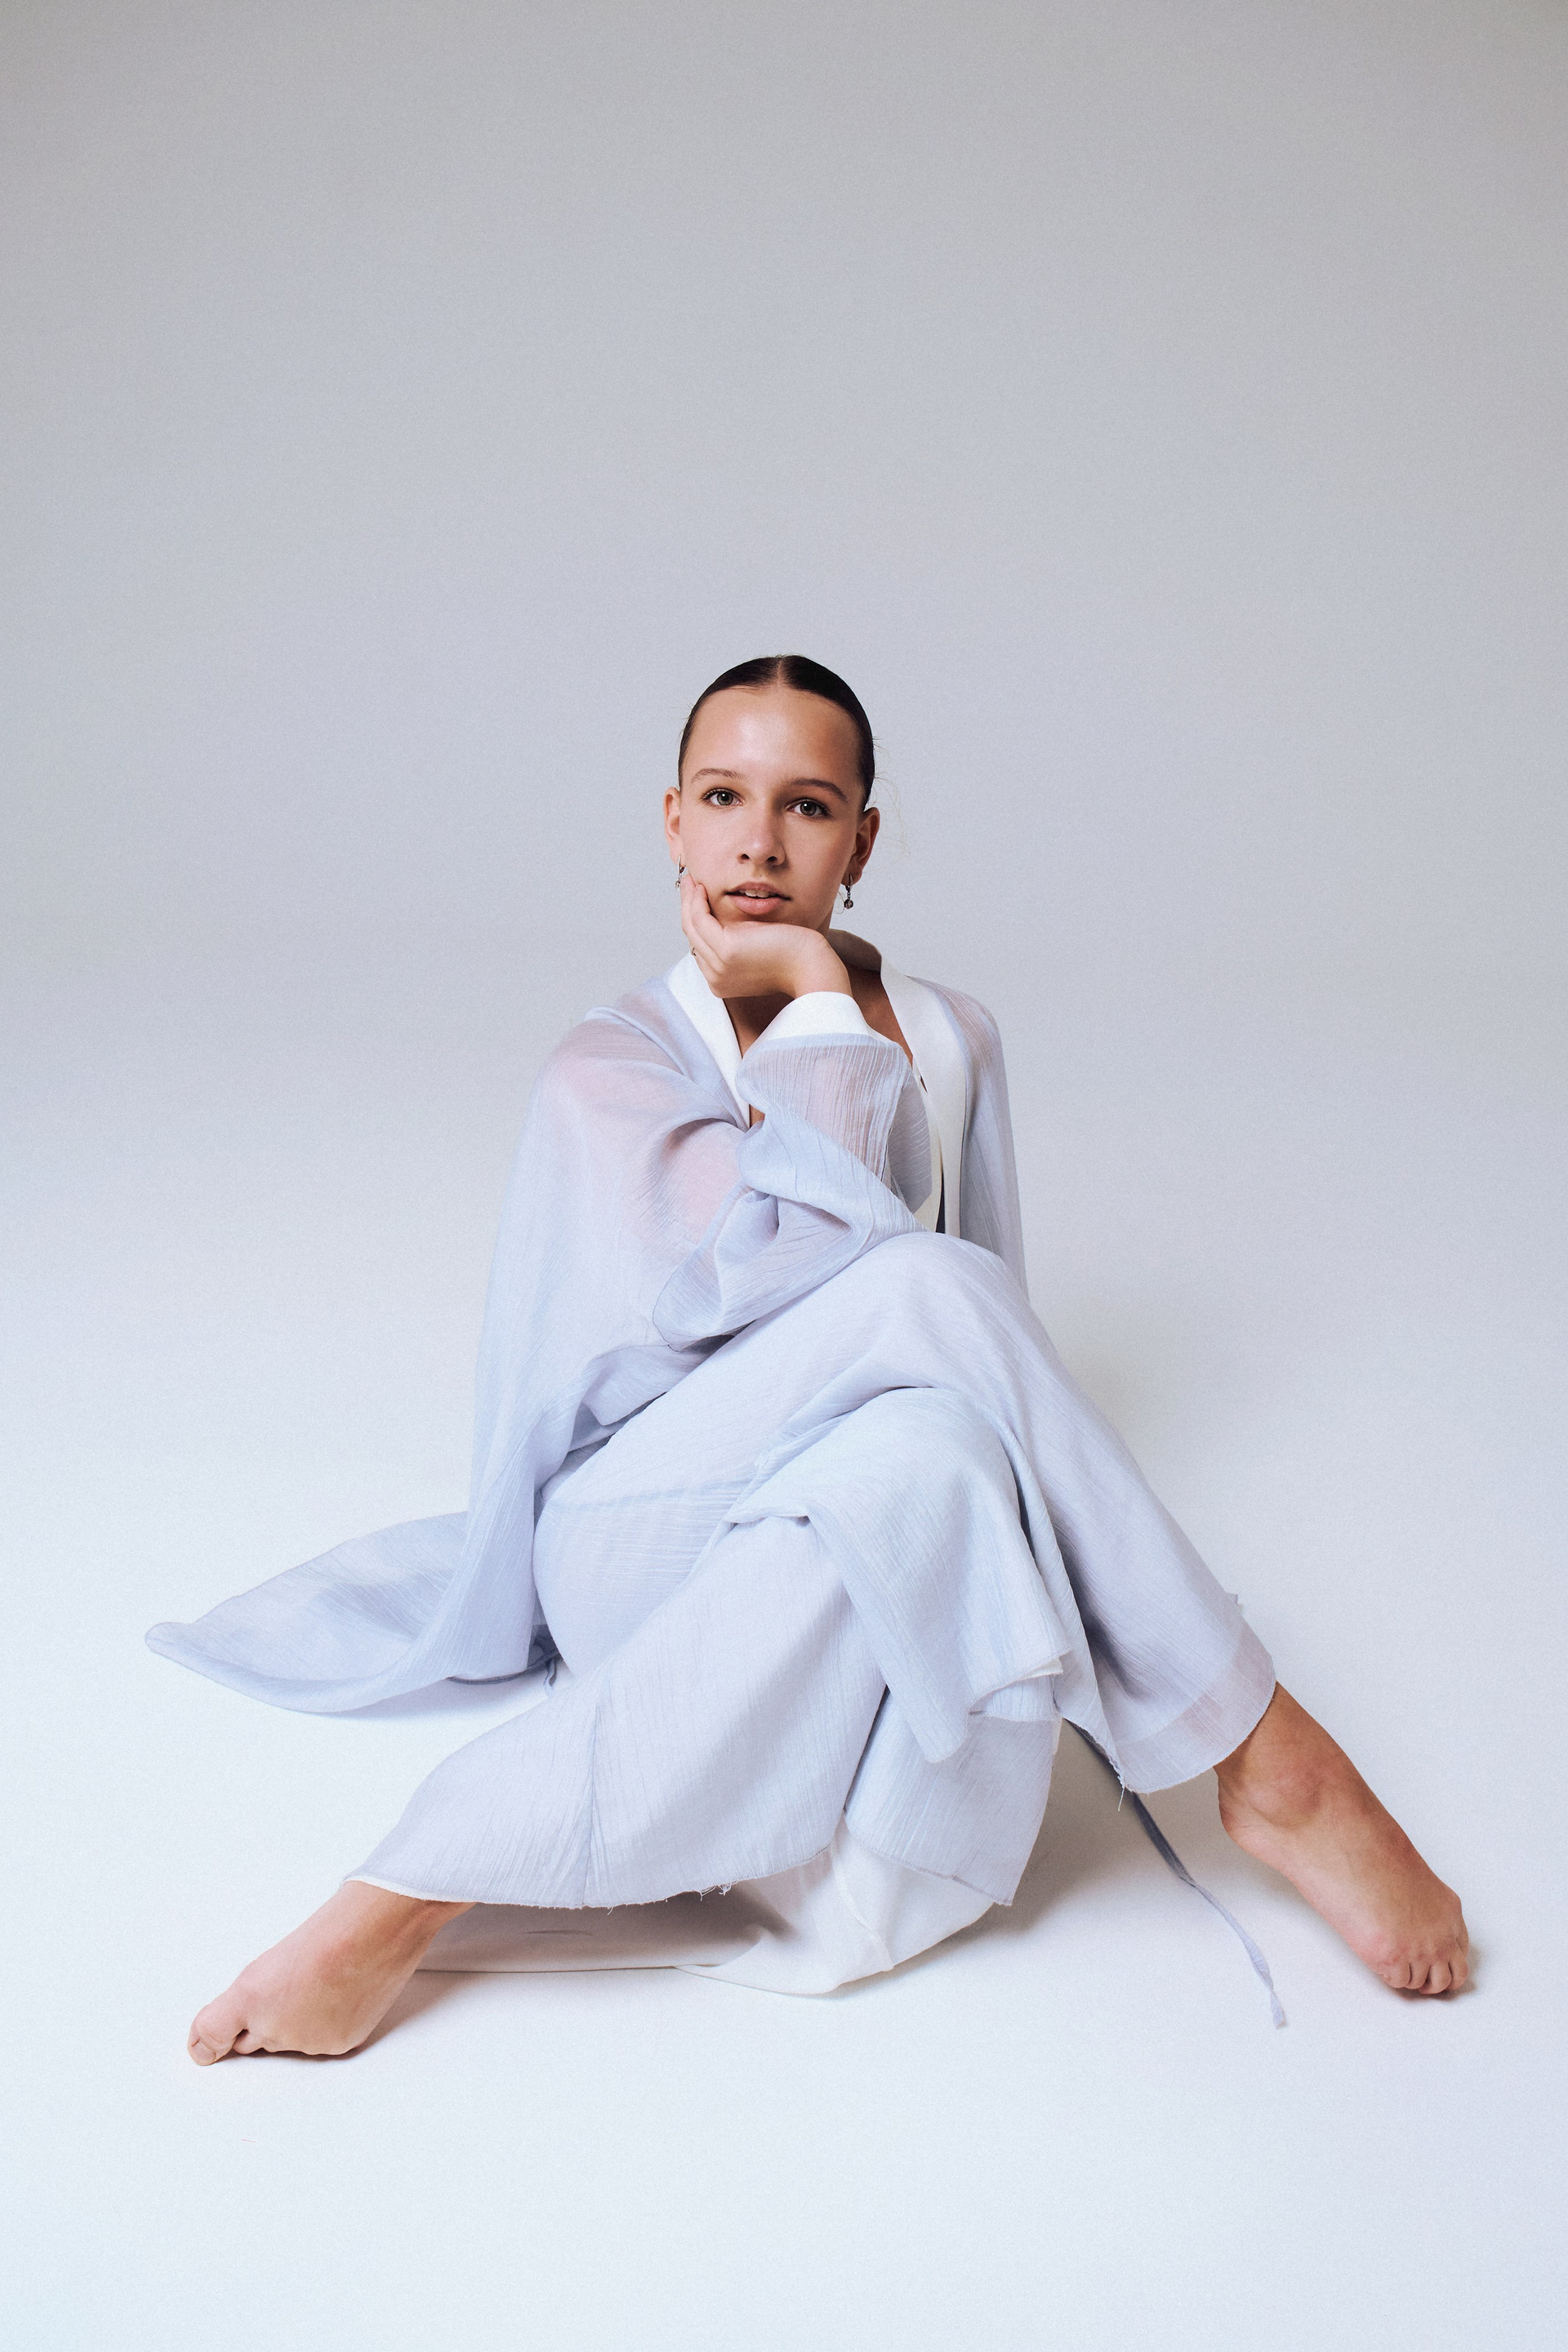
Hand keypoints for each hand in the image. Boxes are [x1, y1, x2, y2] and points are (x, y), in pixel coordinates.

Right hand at [679, 873, 850, 1000]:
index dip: (696, 920)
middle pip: (692, 937)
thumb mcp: (756, 950)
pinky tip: (702, 887)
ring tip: (691, 881)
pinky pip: (700, 920)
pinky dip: (697, 901)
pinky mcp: (726, 950)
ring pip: (692, 927)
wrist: (810, 966)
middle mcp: (715, 978)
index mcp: (721, 983)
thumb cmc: (792, 956)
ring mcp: (719, 967)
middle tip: (689, 885)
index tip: (697, 899)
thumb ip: (738, 942)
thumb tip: (725, 924)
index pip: (701, 948)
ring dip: (688, 900)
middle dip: (687, 907)